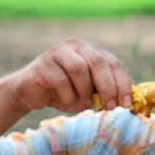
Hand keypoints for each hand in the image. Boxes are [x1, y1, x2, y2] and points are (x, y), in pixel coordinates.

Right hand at [4, 38, 131, 113]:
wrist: (28, 94)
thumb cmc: (62, 94)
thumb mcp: (87, 94)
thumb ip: (103, 93)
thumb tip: (126, 103)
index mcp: (92, 51)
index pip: (113, 63)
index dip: (122, 83)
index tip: (126, 104)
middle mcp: (77, 46)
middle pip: (99, 63)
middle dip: (107, 88)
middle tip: (109, 107)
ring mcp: (58, 52)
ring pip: (80, 69)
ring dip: (84, 92)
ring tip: (82, 104)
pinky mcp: (43, 64)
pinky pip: (61, 80)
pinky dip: (67, 96)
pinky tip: (65, 103)